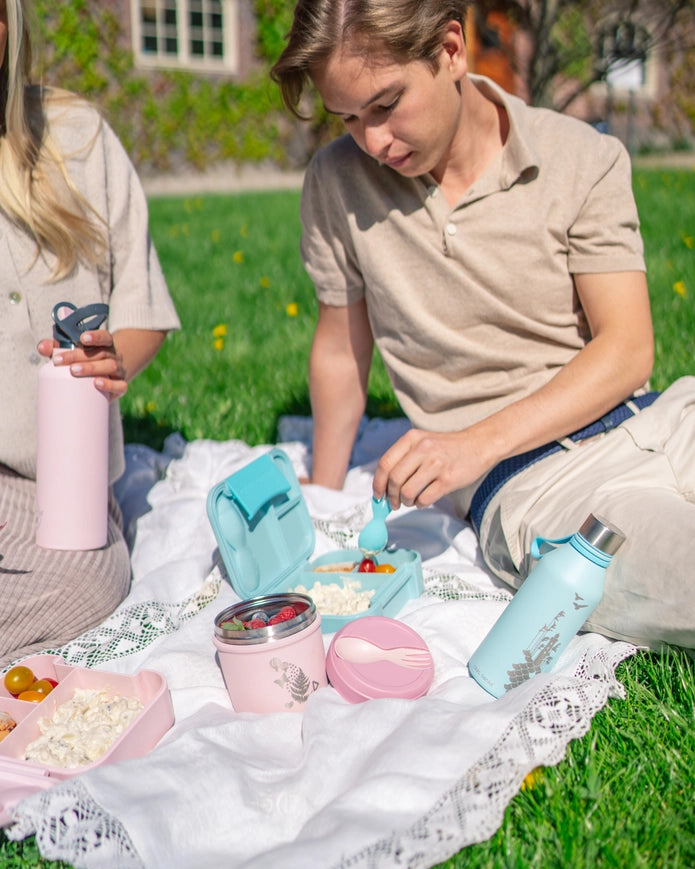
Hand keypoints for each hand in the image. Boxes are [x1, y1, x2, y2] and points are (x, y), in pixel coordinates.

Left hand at [38, 330, 127, 399]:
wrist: (111, 374)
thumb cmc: (88, 360)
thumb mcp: (74, 350)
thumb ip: (57, 347)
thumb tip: (41, 348)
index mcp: (105, 344)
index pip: (104, 337)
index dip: (95, 336)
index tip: (82, 338)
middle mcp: (113, 356)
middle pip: (100, 353)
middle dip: (79, 356)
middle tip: (59, 360)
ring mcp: (119, 370)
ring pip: (110, 366)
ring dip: (92, 368)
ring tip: (74, 371)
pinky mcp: (120, 385)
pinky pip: (120, 385)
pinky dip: (109, 384)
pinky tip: (97, 384)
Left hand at [372, 427, 493, 509]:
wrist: (479, 445)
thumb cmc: (447, 448)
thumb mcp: (422, 442)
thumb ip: (403, 459)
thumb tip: (383, 487)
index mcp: (412, 438)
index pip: (385, 464)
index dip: (378, 483)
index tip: (378, 495)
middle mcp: (423, 449)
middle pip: (394, 480)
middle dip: (391, 497)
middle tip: (393, 503)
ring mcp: (436, 464)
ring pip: (407, 492)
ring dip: (406, 502)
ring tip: (411, 501)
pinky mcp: (448, 480)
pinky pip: (424, 499)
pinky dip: (420, 504)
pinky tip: (423, 500)